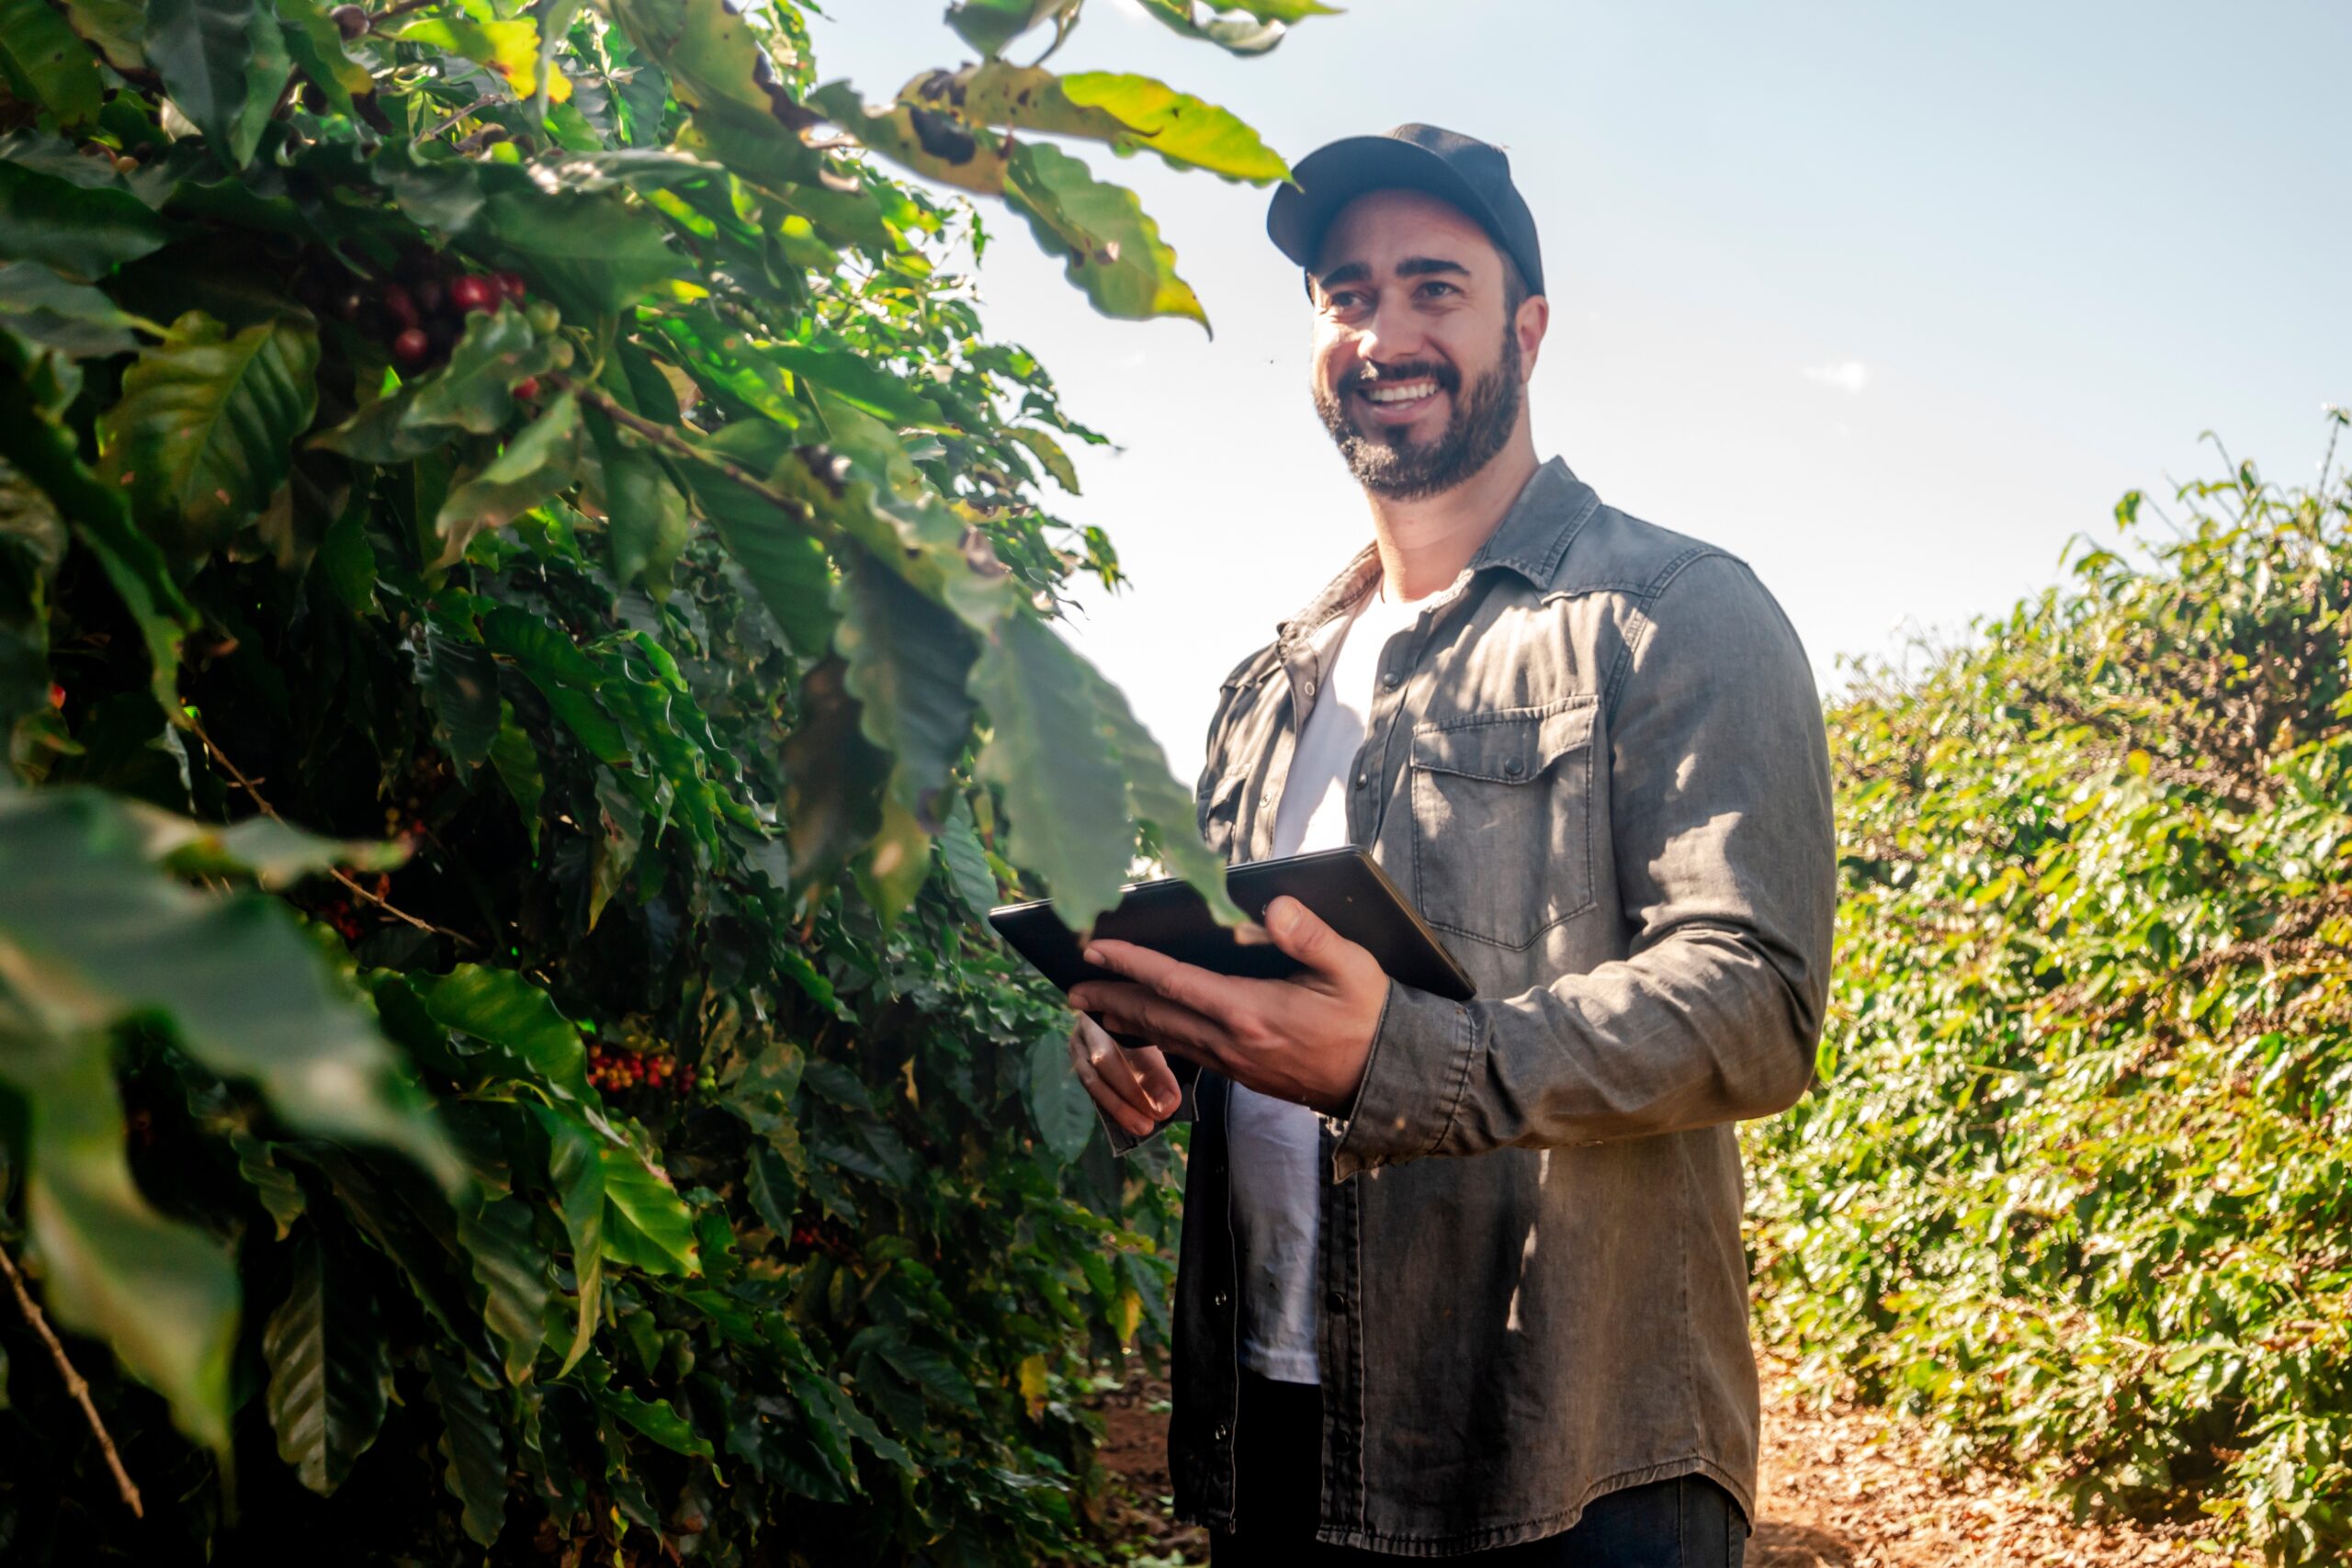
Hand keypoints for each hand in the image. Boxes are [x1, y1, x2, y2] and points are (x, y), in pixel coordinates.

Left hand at [1066, 895, 1388, 1115]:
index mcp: (1252, 1013)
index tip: (1095, 948)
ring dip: (1128, 1021)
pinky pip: (1187, 1054)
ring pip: (1168, 1038)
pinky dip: (1157, 1038)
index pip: (1175, 982)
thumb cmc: (1371, 1018)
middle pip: (1157, 1016)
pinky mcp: (1244, 1074)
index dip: (1131, 963)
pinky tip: (1147, 1030)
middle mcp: (1234, 1043)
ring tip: (1095, 1009)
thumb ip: (1312, 936)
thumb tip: (1274, 905)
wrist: (1388, 1082)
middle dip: (1111, 1000)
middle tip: (1072, 989)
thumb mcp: (1353, 969)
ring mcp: (1236, 1064)